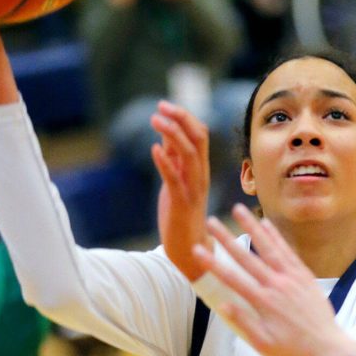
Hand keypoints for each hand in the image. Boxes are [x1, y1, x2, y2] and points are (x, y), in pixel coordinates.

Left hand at [151, 101, 211, 280]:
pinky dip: (165, 162)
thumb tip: (167, 135)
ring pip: (189, 154)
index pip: (200, 134)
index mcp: (200, 169)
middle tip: (160, 106)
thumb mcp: (177, 181)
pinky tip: (154, 149)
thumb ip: (175, 159)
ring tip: (155, 120)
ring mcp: (193, 189)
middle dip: (181, 118)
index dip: (184, 117)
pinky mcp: (181, 203)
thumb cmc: (181, 214)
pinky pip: (175, 179)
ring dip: (172, 134)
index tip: (164, 106)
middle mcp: (201, 175)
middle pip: (198, 138)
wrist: (189, 249)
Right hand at [191, 203, 348, 355]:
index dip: (212, 263)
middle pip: (247, 257)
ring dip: (252, 227)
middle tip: (211, 221)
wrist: (329, 349)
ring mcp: (292, 278)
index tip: (198, 249)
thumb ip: (244, 322)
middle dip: (226, 238)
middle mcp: (276, 285)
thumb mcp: (264, 344)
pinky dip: (276, 237)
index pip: (232, 278)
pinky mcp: (304, 276)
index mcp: (263, 302)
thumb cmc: (295, 351)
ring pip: (268, 247)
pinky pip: (288, 252)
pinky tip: (266, 224)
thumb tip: (223, 304)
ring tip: (238, 209)